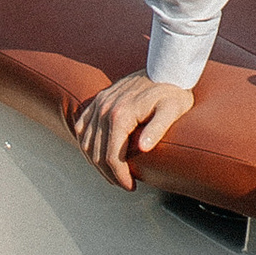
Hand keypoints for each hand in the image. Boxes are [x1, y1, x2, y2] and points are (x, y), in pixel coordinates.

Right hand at [75, 73, 196, 189]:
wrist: (167, 67)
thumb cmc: (173, 91)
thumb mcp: (173, 110)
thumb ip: (158, 128)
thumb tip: (143, 148)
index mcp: (120, 114)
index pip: (112, 156)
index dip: (120, 176)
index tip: (131, 187)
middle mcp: (104, 108)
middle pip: (97, 153)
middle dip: (109, 174)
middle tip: (124, 184)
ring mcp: (99, 103)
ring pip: (86, 143)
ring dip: (96, 162)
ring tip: (113, 174)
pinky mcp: (99, 99)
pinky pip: (82, 126)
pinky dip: (87, 143)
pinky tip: (97, 153)